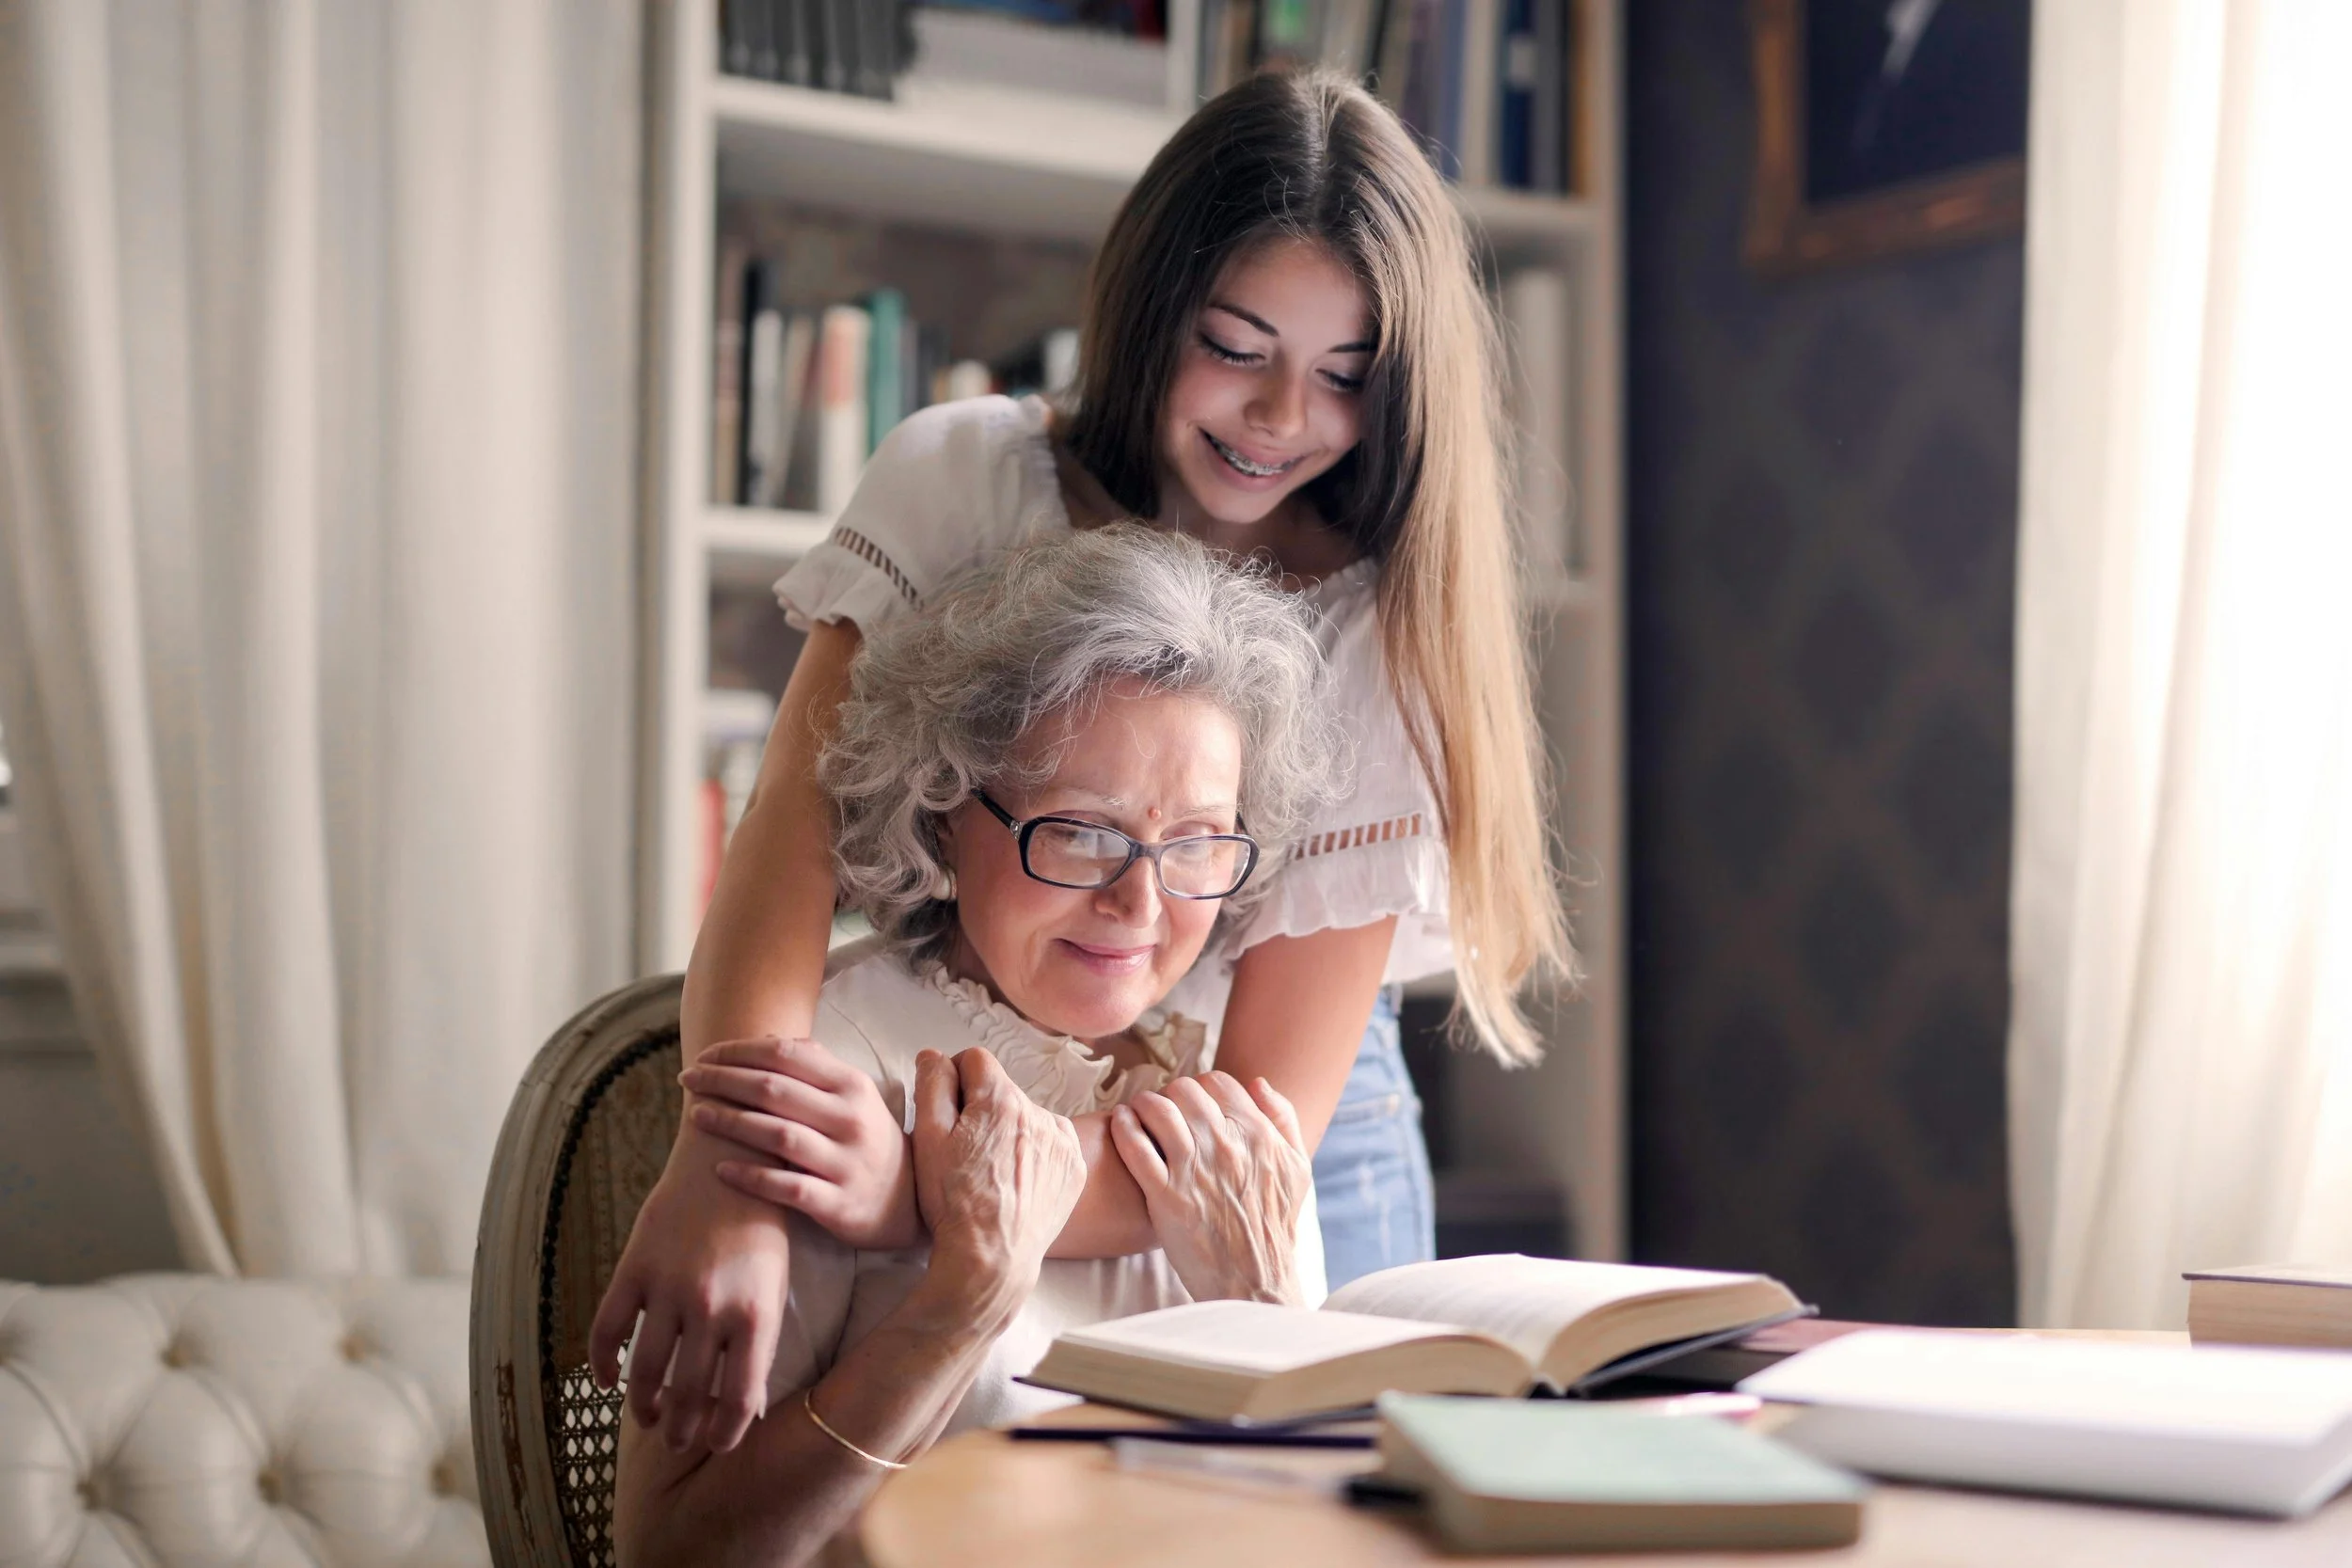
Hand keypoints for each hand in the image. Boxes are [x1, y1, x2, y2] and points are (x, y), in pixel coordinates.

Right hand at [589, 1132, 790, 1455]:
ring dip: (645, 1406)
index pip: (739, 1397)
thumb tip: (742, 1403)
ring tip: (650, 1419)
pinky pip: (608, 1329)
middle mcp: (711, 1306)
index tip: (717, 1443)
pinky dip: (603, 1363)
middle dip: (683, 1429)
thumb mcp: (774, 1283)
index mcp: (756, 1314)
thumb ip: (757, 1339)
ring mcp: (668, 1287)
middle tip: (678, 1441)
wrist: (730, 1157)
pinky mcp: (634, 1268)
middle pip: (689, 1392)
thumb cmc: (760, 1227)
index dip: (725, 1432)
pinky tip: (607, 1381)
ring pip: (645, 1371)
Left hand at [681, 1037, 920, 1249]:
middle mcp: (850, 1119)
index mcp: (852, 1086)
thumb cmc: (867, 1140)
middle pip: (775, 1091)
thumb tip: (768, 1039)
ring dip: (730, 1123)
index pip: (787, 1056)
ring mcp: (845, 1163)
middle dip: (723, 1081)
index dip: (739, 1052)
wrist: (907, 1202)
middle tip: (687, 1078)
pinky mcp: (837, 1203)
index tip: (706, 1055)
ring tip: (695, 1115)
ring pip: (778, 1135)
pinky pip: (786, 1188)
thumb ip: (817, 1067)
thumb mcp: (855, 1097)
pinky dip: (751, 1177)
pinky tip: (720, 1169)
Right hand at [911, 1048, 1086, 1303]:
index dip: (954, 1080)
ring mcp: (1063, 1141)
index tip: (948, 1111)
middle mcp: (1039, 1112)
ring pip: (1028, 1116)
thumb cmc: (953, 1201)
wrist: (992, 1259)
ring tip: (992, 1171)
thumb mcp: (927, 1139)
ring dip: (1010, 1130)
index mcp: (1001, 1100)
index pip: (975, 1060)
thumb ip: (932, 1085)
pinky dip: (1035, 1153)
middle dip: (982, 1109)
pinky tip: (1016, 1180)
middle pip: (1002, 1091)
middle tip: (965, 1150)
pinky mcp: (1075, 1167)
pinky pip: (1052, 1142)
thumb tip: (935, 1054)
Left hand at [1109, 1072, 1310, 1304]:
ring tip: (1137, 1113)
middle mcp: (1225, 1146)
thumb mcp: (1297, 1170)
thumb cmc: (1275, 1228)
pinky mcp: (1164, 1195)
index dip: (1201, 1087)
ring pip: (1157, 1109)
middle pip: (1184, 1090)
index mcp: (1257, 1135)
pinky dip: (1123, 1127)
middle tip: (1162, 1110)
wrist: (1253, 1281)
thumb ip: (1282, 1120)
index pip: (1218, 1083)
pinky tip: (1121, 1123)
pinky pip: (1134, 1146)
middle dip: (1170, 1094)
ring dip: (1142, 1105)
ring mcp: (1193, 1169)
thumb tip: (1258, 1083)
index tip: (1192, 1104)